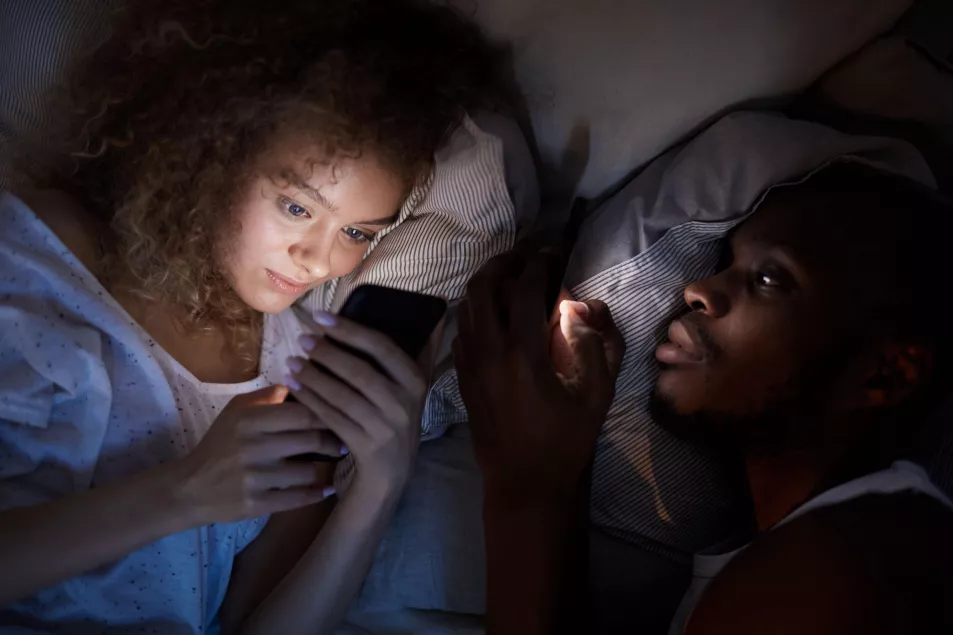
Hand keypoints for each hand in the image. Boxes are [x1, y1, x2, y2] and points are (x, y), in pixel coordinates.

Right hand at [175, 386, 342, 524]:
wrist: (190, 488)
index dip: (329, 414)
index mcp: (249, 420)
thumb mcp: (236, 411)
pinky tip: (326, 489)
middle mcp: (253, 447)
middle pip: (312, 440)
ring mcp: (255, 478)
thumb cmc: (220, 444)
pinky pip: (299, 498)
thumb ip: (268, 396)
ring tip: (329, 464)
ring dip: (322, 468)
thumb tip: (302, 382)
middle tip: (344, 442)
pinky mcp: (256, 505)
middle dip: (334, 441)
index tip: (342, 416)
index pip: (303, 413)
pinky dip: (317, 493)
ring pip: (309, 471)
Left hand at [286, 313, 427, 498]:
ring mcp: (385, 427)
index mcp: (416, 383)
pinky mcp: (364, 447)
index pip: (383, 348)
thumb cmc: (398, 420)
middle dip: (327, 352)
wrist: (391, 475)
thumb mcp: (414, 389)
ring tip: (291, 361)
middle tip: (302, 339)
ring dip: (313, 375)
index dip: (351, 330)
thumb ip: (424, 353)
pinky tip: (293, 385)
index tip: (321, 316)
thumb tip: (440, 315)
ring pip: (342, 395)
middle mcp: (404, 404)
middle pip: (360, 371)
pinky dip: (310, 399)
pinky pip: (331, 417)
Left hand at [454, 254, 624, 506]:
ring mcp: (469, 363)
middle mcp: (488, 350)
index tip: (554, 252)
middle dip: (506, 261)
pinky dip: (475, 307)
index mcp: (522, 352)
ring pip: (466, 304)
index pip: (524, 287)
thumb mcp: (597, 392)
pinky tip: (494, 310)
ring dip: (486, 281)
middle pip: (484, 285)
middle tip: (528, 255)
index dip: (539, 262)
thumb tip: (579, 305)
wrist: (525, 482)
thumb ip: (595, 341)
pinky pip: (462, 327)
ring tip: (511, 274)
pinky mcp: (462, 375)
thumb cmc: (566, 439)